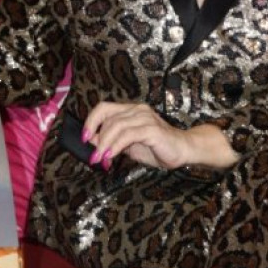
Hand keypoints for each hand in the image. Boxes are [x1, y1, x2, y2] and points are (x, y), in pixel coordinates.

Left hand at [82, 102, 237, 171]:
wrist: (183, 150)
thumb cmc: (157, 148)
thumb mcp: (128, 145)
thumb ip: (112, 140)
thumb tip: (90, 141)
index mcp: (131, 111)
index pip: (104, 108)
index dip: (91, 121)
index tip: (83, 137)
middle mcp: (137, 110)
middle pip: (108, 119)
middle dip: (97, 140)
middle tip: (95, 158)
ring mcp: (145, 118)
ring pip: (116, 126)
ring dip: (105, 144)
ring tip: (101, 160)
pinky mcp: (152, 129)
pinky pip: (128, 134)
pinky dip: (117, 145)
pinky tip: (112, 155)